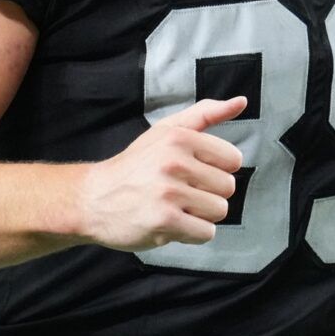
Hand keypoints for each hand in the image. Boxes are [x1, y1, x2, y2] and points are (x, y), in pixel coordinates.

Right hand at [76, 97, 245, 252]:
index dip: (215, 169)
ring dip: (200, 215)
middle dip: (208, 194)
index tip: (192, 172)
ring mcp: (168, 193)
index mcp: (178, 137)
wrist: (93, 199)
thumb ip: (205, 114)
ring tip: (174, 207)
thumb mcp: (166, 130)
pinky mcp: (164, 221)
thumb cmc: (135, 165)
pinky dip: (192, 233)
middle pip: (227, 188)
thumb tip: (241, 102)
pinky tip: (171, 223)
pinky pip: (206, 233)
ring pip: (219, 211)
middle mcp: (174, 162)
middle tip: (179, 192)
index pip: (232, 159)